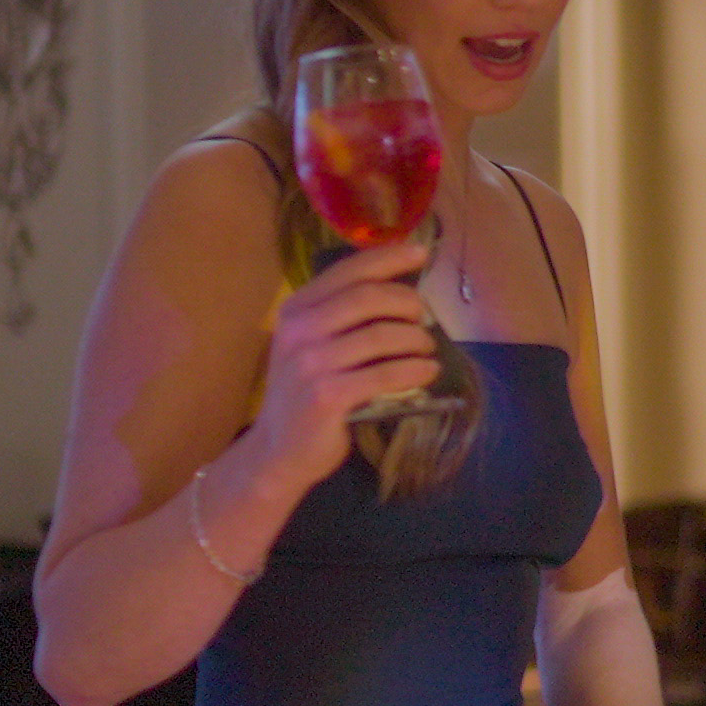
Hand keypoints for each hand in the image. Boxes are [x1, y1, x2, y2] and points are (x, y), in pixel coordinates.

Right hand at [252, 238, 441, 482]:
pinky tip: (428, 372)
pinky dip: (414, 371)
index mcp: (296, 310)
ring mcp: (311, 363)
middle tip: (426, 318)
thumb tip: (401, 294)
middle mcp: (300, 331)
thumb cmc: (304, 395)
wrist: (278, 451)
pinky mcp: (327, 396)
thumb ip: (341, 318)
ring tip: (428, 350)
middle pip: (368, 298)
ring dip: (416, 340)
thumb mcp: (311, 347)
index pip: (349, 271)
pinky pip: (385, 375)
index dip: (389, 258)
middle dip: (408, 303)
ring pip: (382, 336)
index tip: (421, 254)